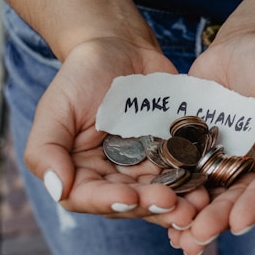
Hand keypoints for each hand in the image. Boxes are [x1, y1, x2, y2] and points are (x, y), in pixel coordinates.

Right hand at [23, 38, 209, 228]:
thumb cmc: (81, 76)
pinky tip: (208, 185)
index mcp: (80, 172)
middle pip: (130, 202)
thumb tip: (57, 189)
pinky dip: (195, 182)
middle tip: (174, 206)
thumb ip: (46, 150)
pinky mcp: (170, 155)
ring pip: (160, 194)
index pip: (89, 197)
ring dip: (179, 204)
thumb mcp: (55, 108)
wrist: (120, 48)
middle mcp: (112, 177)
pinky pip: (183, 173)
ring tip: (197, 205)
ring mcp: (144, 168)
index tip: (130, 197)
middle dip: (151, 206)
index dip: (109, 202)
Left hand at [170, 32, 254, 254]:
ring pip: (209, 194)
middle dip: (219, 219)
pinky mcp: (195, 151)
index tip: (239, 222)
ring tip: (177, 236)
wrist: (244, 44)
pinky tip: (156, 207)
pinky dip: (172, 190)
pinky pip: (184, 172)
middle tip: (198, 236)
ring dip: (193, 216)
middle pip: (238, 198)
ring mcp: (223, 161)